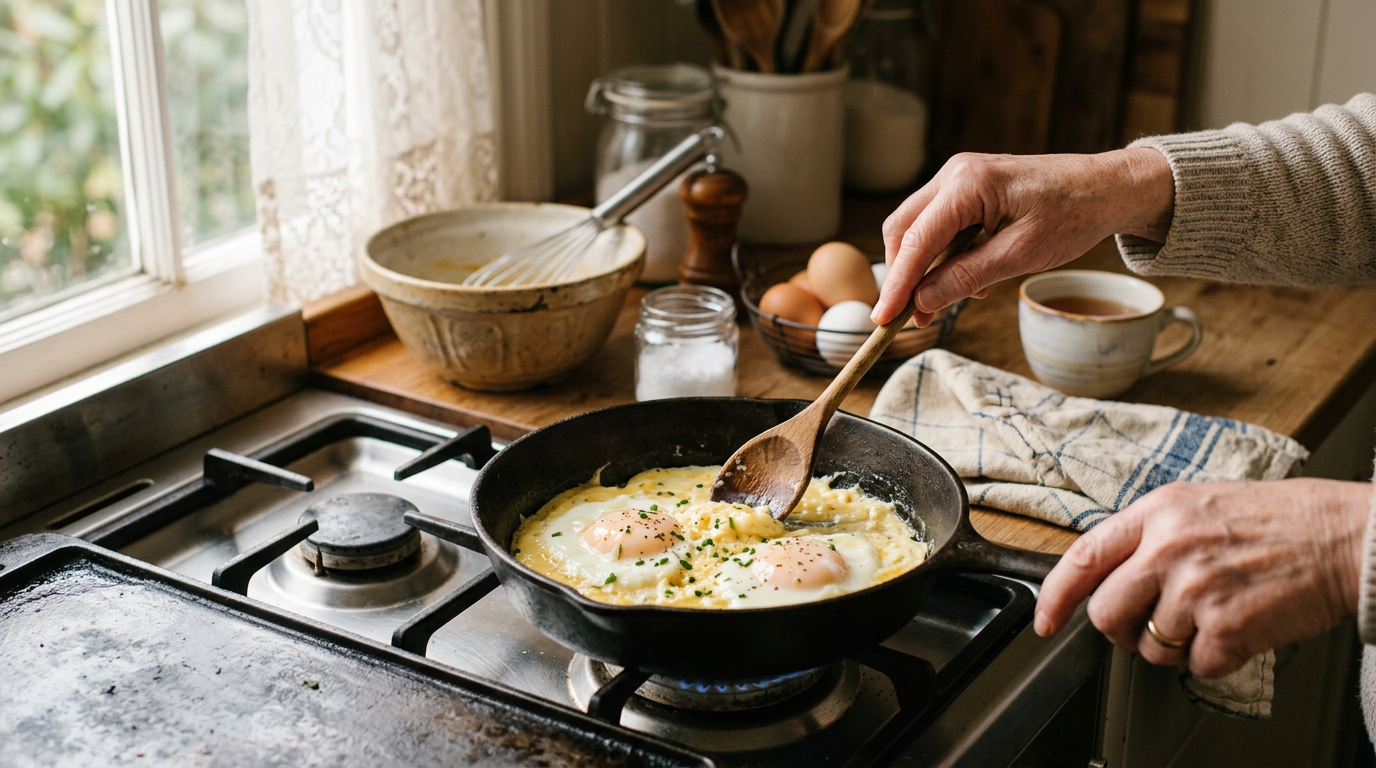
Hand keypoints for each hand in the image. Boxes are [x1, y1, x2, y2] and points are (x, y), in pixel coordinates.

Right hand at [872, 148, 1174, 325]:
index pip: (916, 240)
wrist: (1108, 187)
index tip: (882, 319)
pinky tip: (964, 280)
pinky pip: (938, 224)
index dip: (897, 284)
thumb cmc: (1074, 214)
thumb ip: (967, 277)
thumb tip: (923, 302)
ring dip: (921, 268)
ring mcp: (959, 178)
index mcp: (968, 183)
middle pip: (904, 229)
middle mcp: (956, 173)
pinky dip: (940, 256)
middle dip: (902, 275)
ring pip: (916, 228)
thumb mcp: (1021, 255)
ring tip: (938, 305)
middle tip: (907, 318)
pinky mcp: (968, 188)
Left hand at [1034, 479, 1371, 677]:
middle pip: (1105, 613)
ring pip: (1150, 646)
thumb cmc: (1278, 520)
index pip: (1082, 557)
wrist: (1342, 537)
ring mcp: (1195, 588)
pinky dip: (1216, 659)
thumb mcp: (1198, 505)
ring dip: (1175, 645)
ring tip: (1211, 617)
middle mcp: (1168, 548)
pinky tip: (1239, 629)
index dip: (1055, 597)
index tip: (1045, 622)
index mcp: (1157, 512)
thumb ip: (1150, 535)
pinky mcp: (1227, 627)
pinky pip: (1196, 666)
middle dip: (1121, 629)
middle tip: (1149, 625)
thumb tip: (1111, 575)